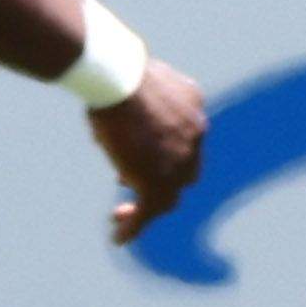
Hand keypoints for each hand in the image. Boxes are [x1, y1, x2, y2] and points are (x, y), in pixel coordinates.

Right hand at [89, 59, 210, 247]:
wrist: (119, 78)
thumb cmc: (115, 70)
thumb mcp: (131, 79)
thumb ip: (133, 94)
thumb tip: (111, 96)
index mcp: (191, 105)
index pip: (184, 138)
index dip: (161, 150)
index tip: (135, 153)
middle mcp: (194, 133)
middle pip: (184, 169)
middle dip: (160, 177)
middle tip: (126, 180)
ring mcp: (180, 160)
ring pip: (168, 195)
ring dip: (147, 207)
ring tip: (121, 214)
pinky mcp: (159, 182)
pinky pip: (149, 211)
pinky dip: (135, 226)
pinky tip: (119, 236)